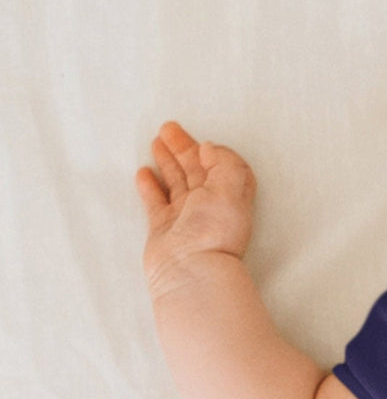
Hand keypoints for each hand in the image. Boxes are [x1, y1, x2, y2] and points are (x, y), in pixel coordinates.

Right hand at [135, 121, 255, 295]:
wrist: (190, 270)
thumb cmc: (213, 232)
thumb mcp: (231, 187)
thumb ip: (226, 162)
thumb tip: (210, 149)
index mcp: (230, 196)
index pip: (222, 167)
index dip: (211, 151)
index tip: (198, 140)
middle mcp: (210, 207)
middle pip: (196, 170)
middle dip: (182, 149)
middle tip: (166, 128)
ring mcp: (186, 218)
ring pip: (176, 182)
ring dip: (166, 162)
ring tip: (155, 142)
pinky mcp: (164, 229)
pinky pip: (156, 201)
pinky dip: (150, 186)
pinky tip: (143, 173)